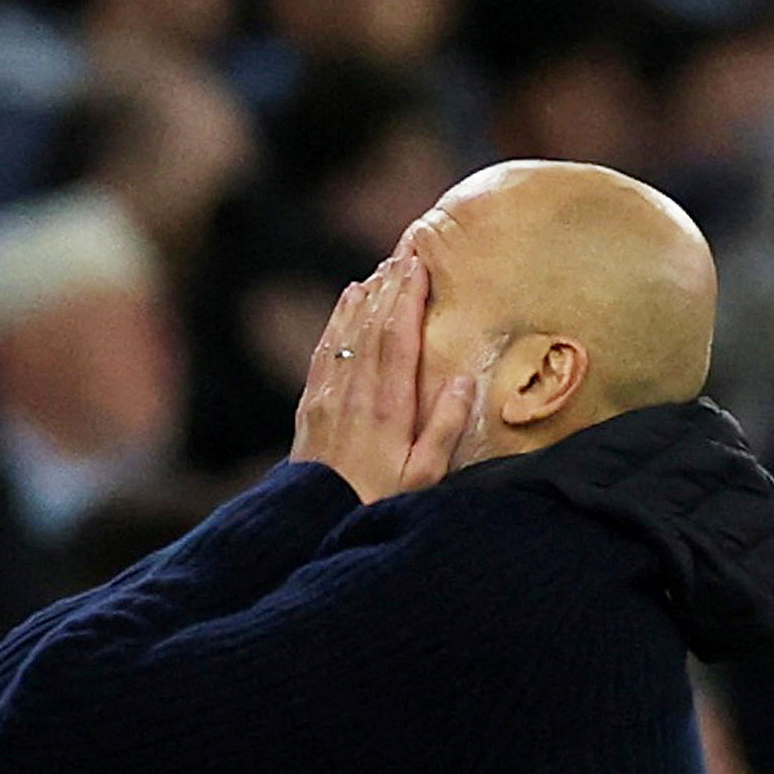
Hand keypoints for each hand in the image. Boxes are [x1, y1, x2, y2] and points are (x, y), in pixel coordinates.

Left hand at [290, 255, 474, 503]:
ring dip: (366, 296)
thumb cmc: (378, 503)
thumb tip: (461, 381)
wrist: (313, 524)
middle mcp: (354, 394)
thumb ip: (444, 429)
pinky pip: (325, 349)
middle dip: (390, 285)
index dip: (407, 298)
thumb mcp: (422, 478)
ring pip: (348, 332)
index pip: (397, 339)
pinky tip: (348, 302)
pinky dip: (338, 319)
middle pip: (373, 326)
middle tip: (405, 249)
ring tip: (383, 267)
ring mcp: (328, 397)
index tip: (418, 265)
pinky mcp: (311, 405)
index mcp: (387, 408)